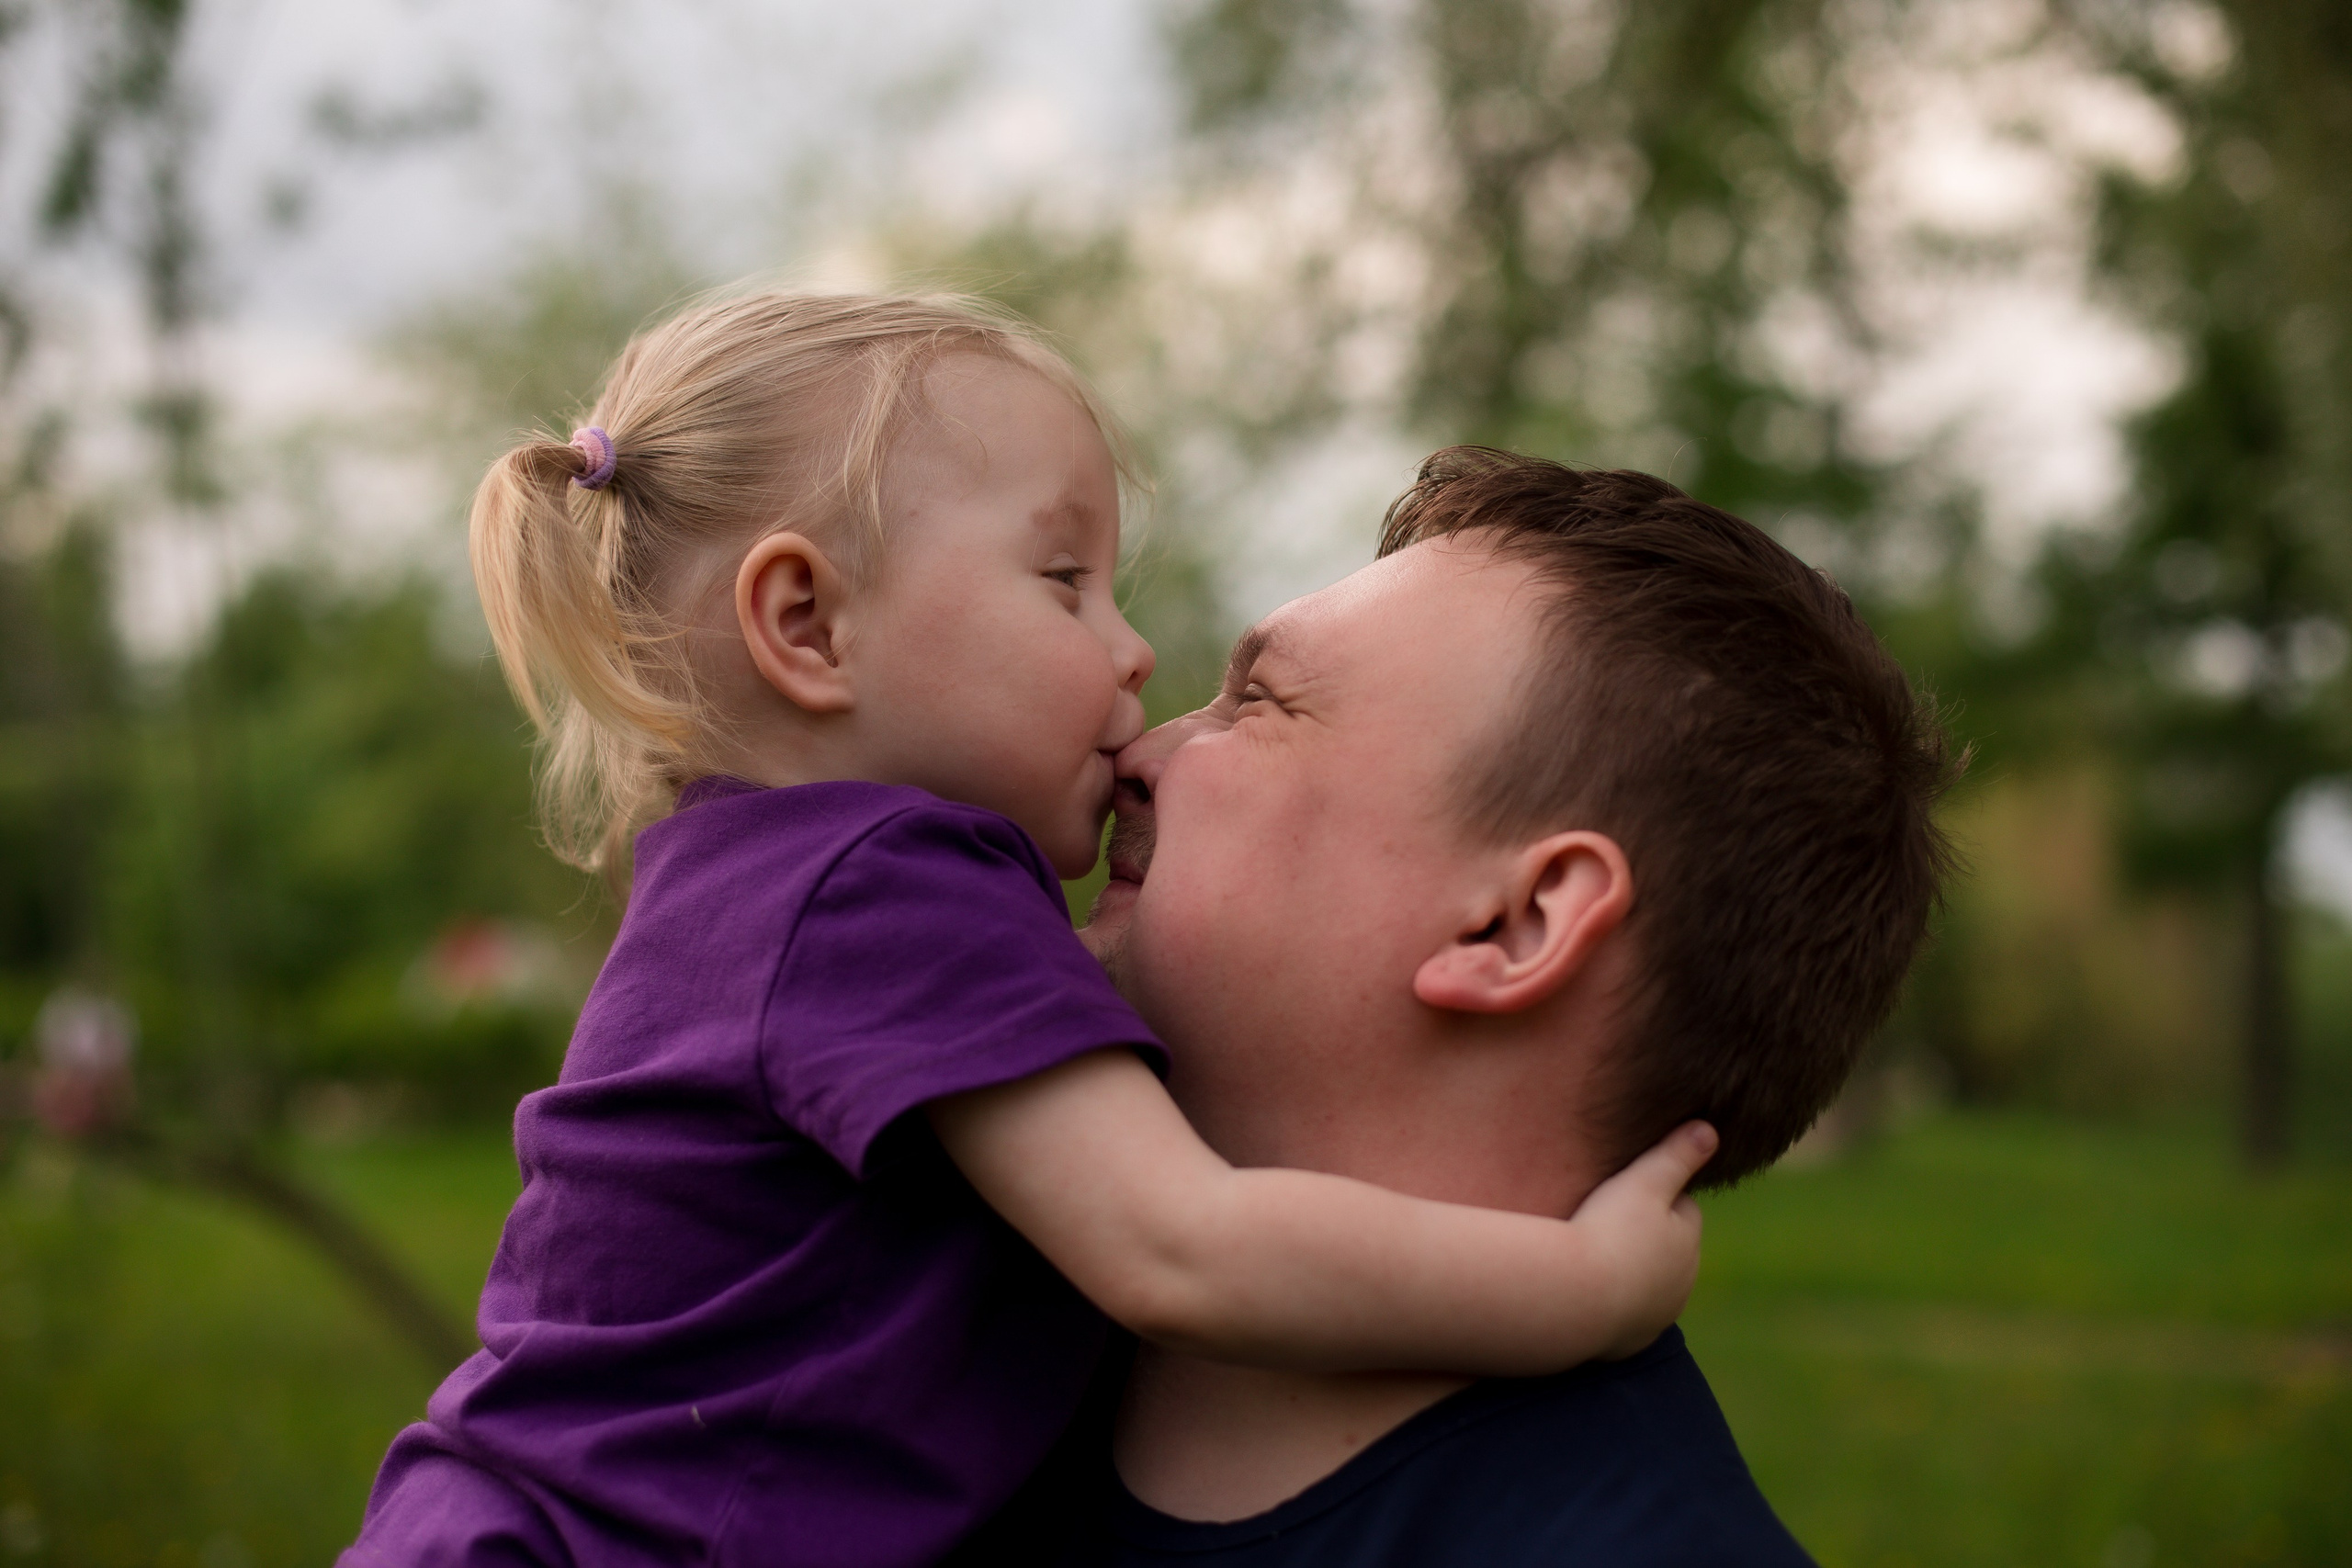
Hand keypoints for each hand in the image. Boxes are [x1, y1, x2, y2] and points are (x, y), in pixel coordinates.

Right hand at [1567, 1121, 1716, 1358]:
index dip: (1654, 1196)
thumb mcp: (1643, 1180)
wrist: (1573, 1299)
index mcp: (1688, 1243)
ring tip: (1590, 1255)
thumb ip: (1677, 1153)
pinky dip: (1609, 1303)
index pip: (1682, 1209)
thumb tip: (1711, 1129)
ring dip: (1628, 1272)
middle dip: (1644, 1237)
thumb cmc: (1607, 1231)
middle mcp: (1680, 1285)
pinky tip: (1585, 1290)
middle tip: (1602, 1220)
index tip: (1625, 1191)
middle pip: (1666, 1250)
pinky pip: (1622, 1317)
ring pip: (1646, 1285)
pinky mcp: (1628, 1343)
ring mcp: (1654, 1317)